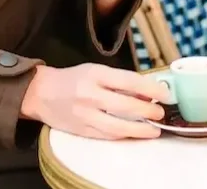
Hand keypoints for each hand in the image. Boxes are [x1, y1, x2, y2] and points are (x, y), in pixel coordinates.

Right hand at [20, 63, 169, 139]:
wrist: (42, 93)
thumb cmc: (72, 79)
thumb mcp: (94, 71)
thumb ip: (118, 81)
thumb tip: (146, 92)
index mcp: (95, 74)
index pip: (128, 81)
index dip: (150, 89)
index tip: (164, 93)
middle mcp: (91, 94)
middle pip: (126, 105)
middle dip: (148, 111)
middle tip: (161, 113)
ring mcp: (86, 115)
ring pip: (119, 126)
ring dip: (140, 129)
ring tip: (154, 129)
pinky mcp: (83, 131)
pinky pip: (108, 135)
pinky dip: (124, 135)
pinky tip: (135, 134)